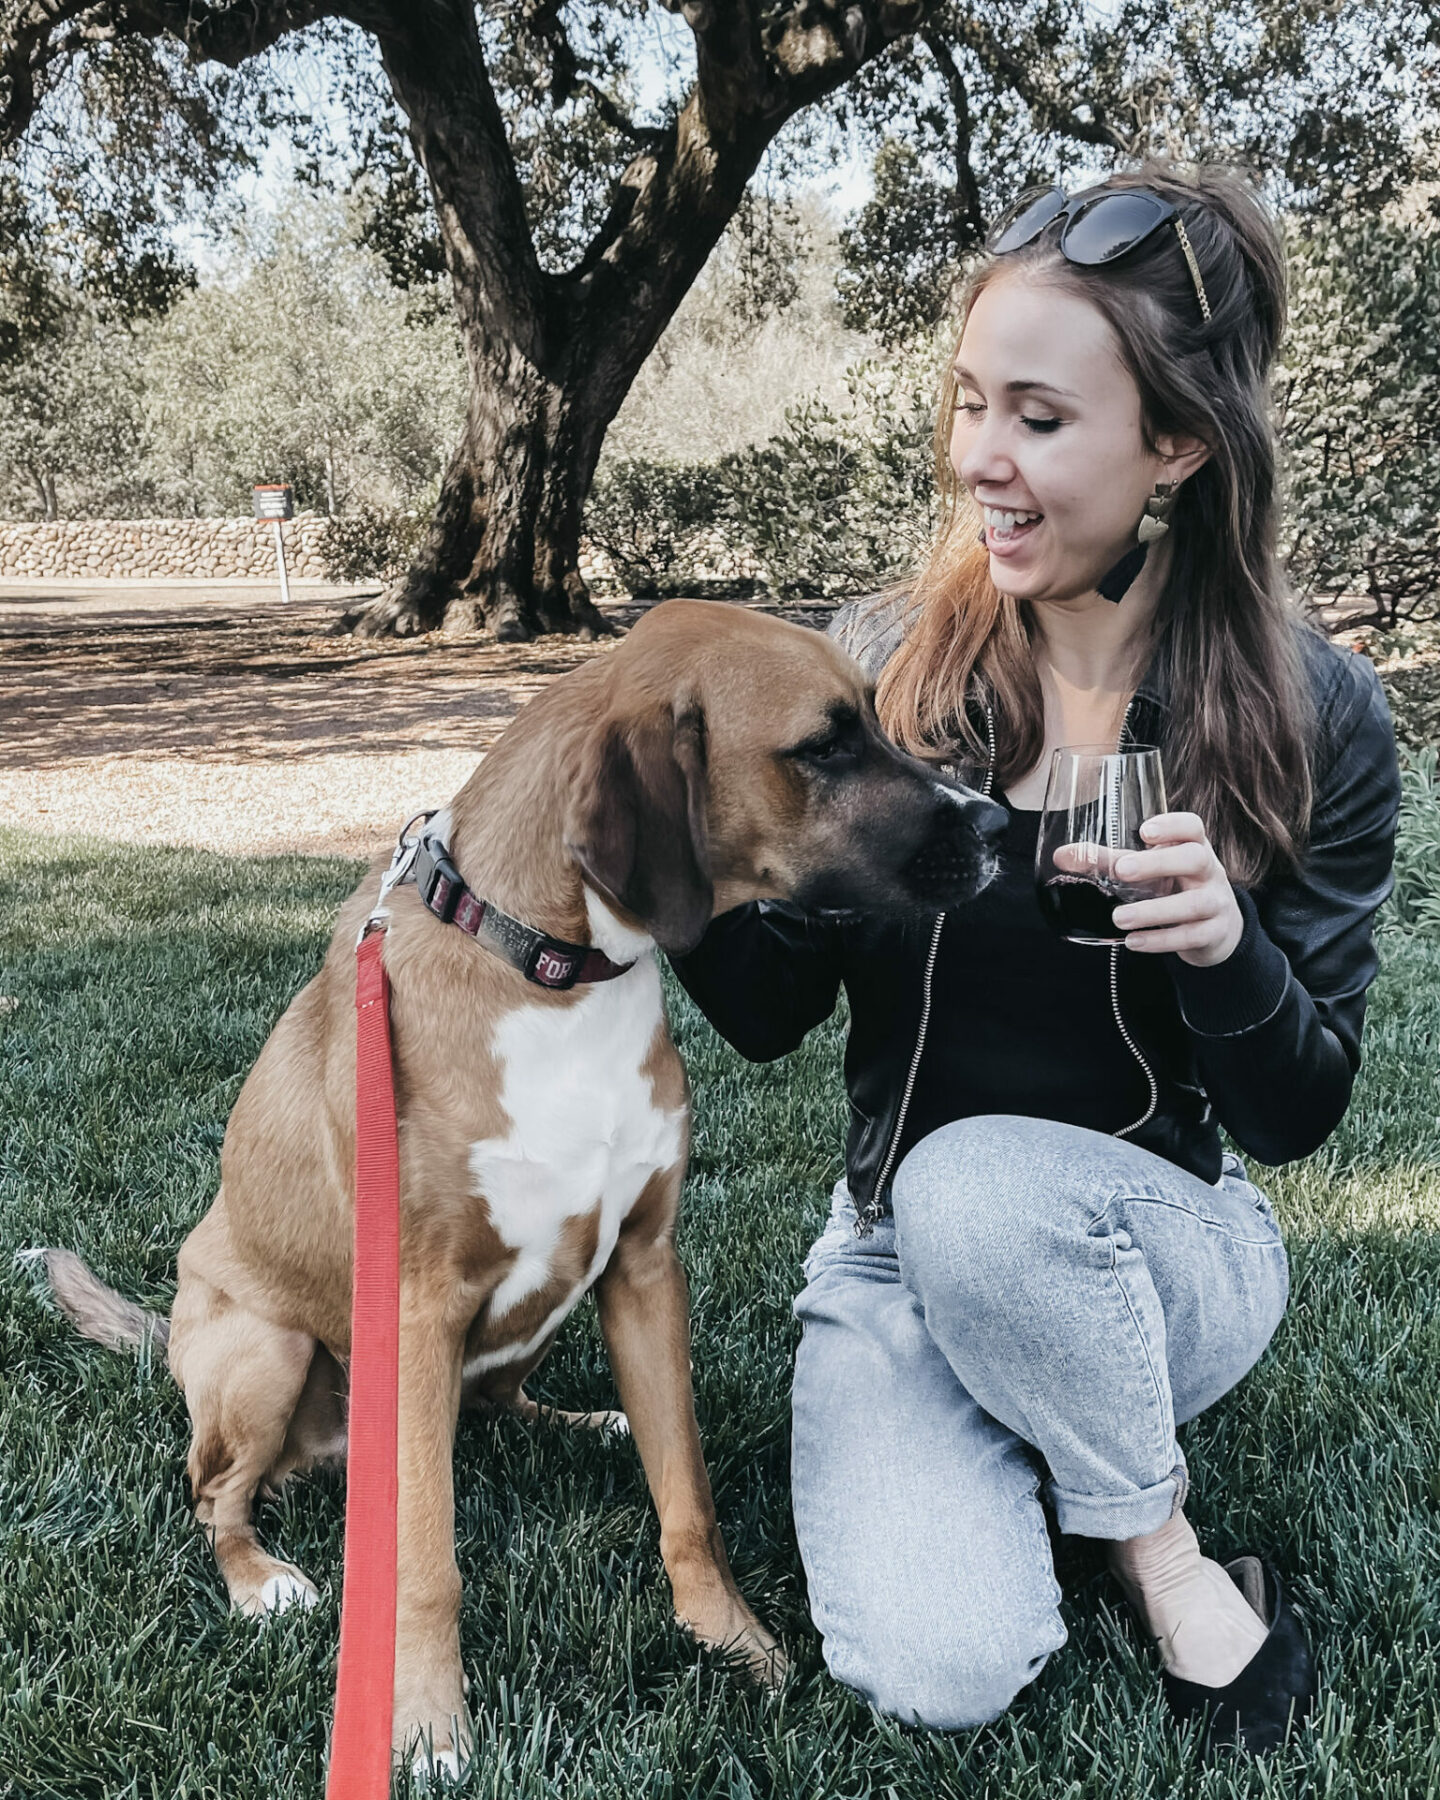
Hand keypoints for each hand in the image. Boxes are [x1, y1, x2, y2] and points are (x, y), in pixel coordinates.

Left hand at [1109, 812, 1243, 966]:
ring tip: (1119, 918)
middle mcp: (1209, 871)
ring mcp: (1215, 902)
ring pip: (1195, 903)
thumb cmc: (1175, 887)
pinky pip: (1191, 936)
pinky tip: (1134, 941)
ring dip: (1154, 911)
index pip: (1193, 827)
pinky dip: (1161, 940)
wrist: (1216, 927)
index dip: (1172, 825)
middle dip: (1159, 863)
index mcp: (1193, 847)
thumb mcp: (1149, 871)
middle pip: (1195, 858)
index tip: (1144, 831)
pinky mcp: (1214, 933)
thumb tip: (1061, 856)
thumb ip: (1107, 861)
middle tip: (1122, 870)